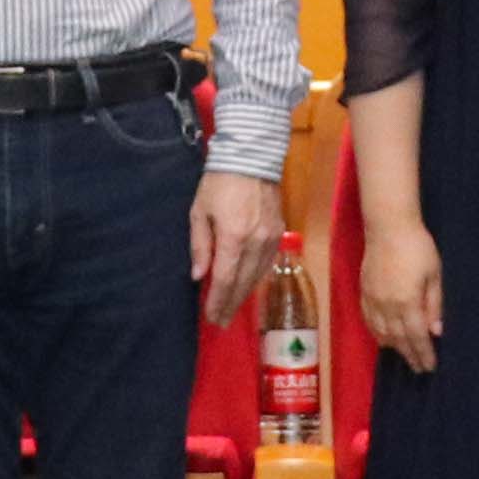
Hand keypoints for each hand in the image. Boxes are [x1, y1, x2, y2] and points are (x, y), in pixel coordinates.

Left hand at [189, 170, 279, 323]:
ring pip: (258, 275)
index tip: (211, 316)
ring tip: (232, 307)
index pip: (225, 279)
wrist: (252, 157)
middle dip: (231, 304)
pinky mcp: (280, 232)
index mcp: (233, 236)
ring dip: (244, 294)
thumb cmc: (218, 182)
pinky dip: (257, 277)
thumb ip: (200, 245)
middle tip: (220, 320)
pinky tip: (248, 285)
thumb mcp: (199, 211)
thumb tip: (199, 276)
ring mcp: (271, 238)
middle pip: (243, 282)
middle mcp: (256, 241)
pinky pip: (268, 263)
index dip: (218, 301)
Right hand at [359, 217, 443, 370]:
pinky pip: (369, 321)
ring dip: (394, 347)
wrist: (388, 227)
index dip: (423, 353)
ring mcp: (373, 300)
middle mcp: (387, 306)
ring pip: (382, 333)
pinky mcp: (364, 292)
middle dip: (410, 355)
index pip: (417, 336)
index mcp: (407, 302)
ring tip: (405, 356)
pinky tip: (384, 338)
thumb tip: (437, 331)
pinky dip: (378, 334)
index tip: (430, 366)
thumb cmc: (418, 247)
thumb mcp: (434, 275)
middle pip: (399, 339)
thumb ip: (434, 304)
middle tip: (419, 368)